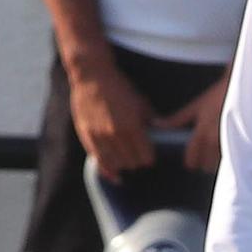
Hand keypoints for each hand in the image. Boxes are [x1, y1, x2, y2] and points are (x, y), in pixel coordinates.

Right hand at [67, 60, 155, 179]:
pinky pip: (99, 162)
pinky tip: (115, 175)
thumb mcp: (141, 102)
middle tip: (137, 155)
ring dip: (123, 164)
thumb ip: (152, 122)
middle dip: (137, 161)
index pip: (146, 157)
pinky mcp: (87, 136)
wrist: (91, 75)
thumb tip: (165, 135)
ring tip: (126, 159)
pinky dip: (108, 171)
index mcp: (132, 126)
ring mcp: (99, 136)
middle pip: (132, 163)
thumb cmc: (119, 87)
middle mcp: (115, 134)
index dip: (149, 157)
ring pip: (116, 165)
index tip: (149, 154)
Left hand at [153, 75, 228, 174]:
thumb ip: (177, 119)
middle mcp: (214, 139)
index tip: (190, 162)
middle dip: (204, 163)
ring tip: (215, 153)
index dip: (190, 161)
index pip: (192, 157)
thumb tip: (158, 124)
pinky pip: (231, 158)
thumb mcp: (195, 106)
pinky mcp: (241, 143)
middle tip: (203, 157)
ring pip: (218, 164)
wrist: (237, 90)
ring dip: (216, 161)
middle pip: (206, 165)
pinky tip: (226, 149)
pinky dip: (227, 157)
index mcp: (201, 131)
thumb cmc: (216, 97)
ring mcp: (228, 142)